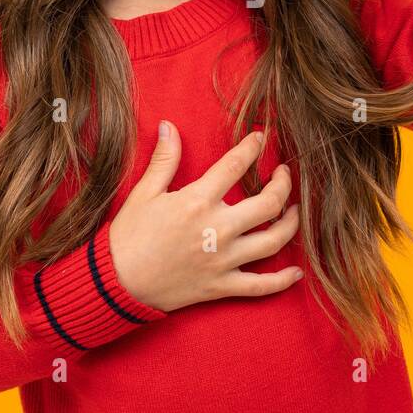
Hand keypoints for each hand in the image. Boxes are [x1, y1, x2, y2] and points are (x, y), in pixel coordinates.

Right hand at [108, 122, 303, 312]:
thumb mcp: (144, 192)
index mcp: (198, 201)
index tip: (260, 138)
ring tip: (294, 211)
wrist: (116, 283)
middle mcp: (217, 229)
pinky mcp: (222, 286)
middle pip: (268, 203)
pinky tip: (296, 271)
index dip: (252, 147)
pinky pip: (261, 286)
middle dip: (283, 184)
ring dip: (290, 224)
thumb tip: (169, 126)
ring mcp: (223, 260)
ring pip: (273, 241)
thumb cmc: (128, 236)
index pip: (236, 165)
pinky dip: (282, 280)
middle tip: (284, 174)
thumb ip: (164, 159)